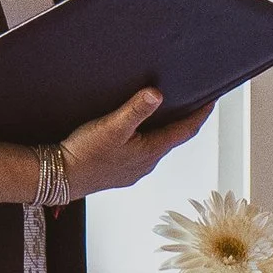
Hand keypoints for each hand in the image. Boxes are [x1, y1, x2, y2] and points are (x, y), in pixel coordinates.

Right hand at [62, 87, 212, 198]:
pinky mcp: (120, 172)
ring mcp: (134, 169)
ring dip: (162, 129)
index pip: (185, 131)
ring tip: (163, 111)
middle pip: (172, 138)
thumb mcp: (111, 127)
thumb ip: (135, 110)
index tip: (212, 100)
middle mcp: (147, 163)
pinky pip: (140, 152)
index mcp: (151, 151)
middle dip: (182, 120)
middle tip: (189, 101)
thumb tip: (157, 94)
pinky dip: (145, 139)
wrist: (60, 177)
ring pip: (156, 146)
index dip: (200, 114)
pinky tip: (135, 132)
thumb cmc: (84, 154)